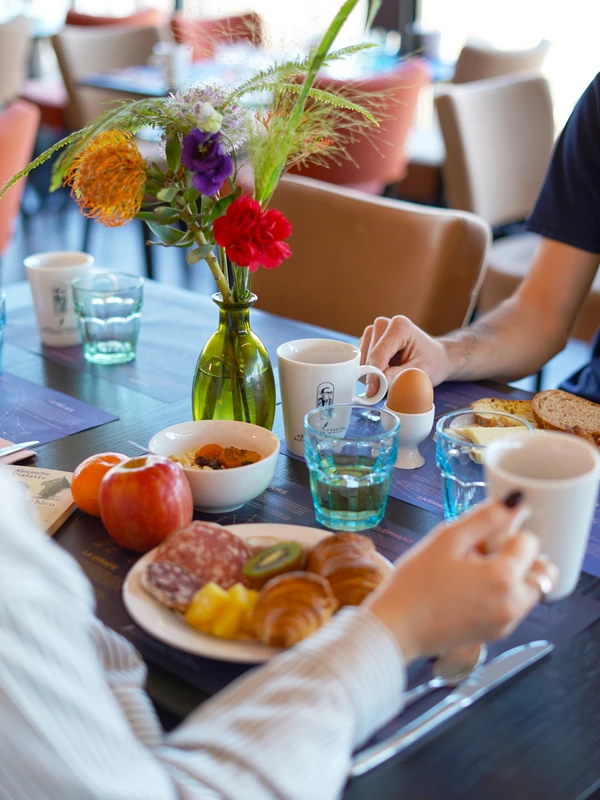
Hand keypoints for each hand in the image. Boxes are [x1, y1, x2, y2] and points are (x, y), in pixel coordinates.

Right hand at [359, 315, 450, 395]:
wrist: (435, 357)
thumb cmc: (432, 362)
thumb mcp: (421, 372)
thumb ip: (399, 377)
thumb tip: (378, 384)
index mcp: (399, 326)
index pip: (378, 353)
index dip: (373, 375)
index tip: (373, 392)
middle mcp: (384, 324)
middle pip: (368, 355)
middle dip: (372, 374)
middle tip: (385, 389)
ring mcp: (375, 330)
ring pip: (361, 357)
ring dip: (369, 373)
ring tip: (388, 379)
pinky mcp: (369, 339)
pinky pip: (361, 358)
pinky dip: (368, 370)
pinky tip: (383, 374)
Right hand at [365, 499, 557, 661]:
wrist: (397, 627)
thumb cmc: (416, 583)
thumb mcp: (447, 539)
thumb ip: (485, 517)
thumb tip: (515, 502)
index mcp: (503, 577)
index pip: (531, 542)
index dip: (507, 533)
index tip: (482, 539)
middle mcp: (513, 603)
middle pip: (540, 569)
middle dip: (519, 557)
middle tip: (484, 555)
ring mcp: (506, 623)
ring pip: (529, 590)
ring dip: (513, 577)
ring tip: (474, 574)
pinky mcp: (496, 634)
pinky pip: (514, 608)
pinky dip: (503, 596)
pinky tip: (469, 591)